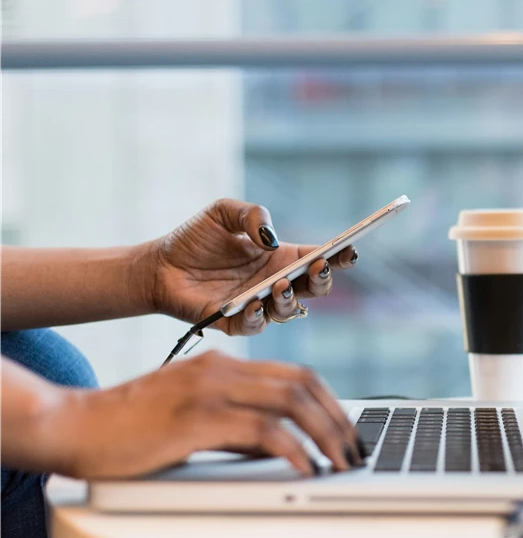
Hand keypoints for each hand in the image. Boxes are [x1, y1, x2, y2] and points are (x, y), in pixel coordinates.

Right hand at [39, 351, 362, 478]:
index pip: (296, 374)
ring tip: (340, 462)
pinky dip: (293, 450)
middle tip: (354, 450)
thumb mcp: (193, 417)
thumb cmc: (130, 428)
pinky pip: (262, 430)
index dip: (330, 401)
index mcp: (223, 364)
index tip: (347, 430)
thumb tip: (280, 446)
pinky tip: (305, 467)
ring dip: (325, 434)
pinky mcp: (197, 418)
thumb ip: (237, 424)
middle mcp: (222, 369)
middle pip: (303, 384)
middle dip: (338, 418)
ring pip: (291, 402)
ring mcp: (210, 390)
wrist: (74, 426)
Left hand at [147, 199, 357, 334]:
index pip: (319, 258)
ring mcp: (258, 305)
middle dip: (322, 280)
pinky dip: (258, 316)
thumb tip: (271, 238)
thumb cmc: (194, 239)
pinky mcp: (235, 323)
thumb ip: (251, 215)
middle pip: (314, 289)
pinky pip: (255, 325)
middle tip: (318, 266)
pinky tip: (253, 302)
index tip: (349, 249)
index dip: (339, 256)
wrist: (158, 265)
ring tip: (280, 285)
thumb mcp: (223, 212)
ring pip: (289, 311)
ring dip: (290, 299)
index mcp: (281, 258)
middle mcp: (275, 283)